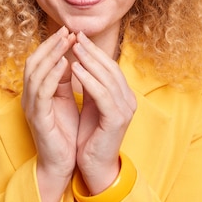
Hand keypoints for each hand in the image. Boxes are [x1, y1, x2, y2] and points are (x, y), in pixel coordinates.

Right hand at [21, 26, 77, 201]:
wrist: (62, 163)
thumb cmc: (65, 133)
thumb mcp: (66, 100)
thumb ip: (65, 80)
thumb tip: (72, 57)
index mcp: (35, 92)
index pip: (38, 61)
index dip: (52, 45)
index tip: (69, 32)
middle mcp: (29, 97)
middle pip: (34, 62)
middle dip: (51, 45)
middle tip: (67, 31)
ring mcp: (31, 107)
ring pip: (35, 73)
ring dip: (52, 55)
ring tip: (67, 42)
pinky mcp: (38, 118)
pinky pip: (42, 91)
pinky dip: (53, 75)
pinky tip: (65, 64)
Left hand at [71, 32, 136, 193]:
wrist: (95, 166)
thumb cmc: (91, 136)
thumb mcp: (91, 105)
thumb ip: (90, 85)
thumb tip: (80, 61)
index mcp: (123, 95)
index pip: (110, 66)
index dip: (94, 50)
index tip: (78, 36)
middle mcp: (128, 99)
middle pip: (110, 67)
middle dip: (92, 50)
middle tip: (76, 35)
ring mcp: (125, 109)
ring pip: (107, 77)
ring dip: (89, 60)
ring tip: (73, 47)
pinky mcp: (116, 120)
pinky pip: (102, 94)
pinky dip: (88, 79)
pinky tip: (75, 69)